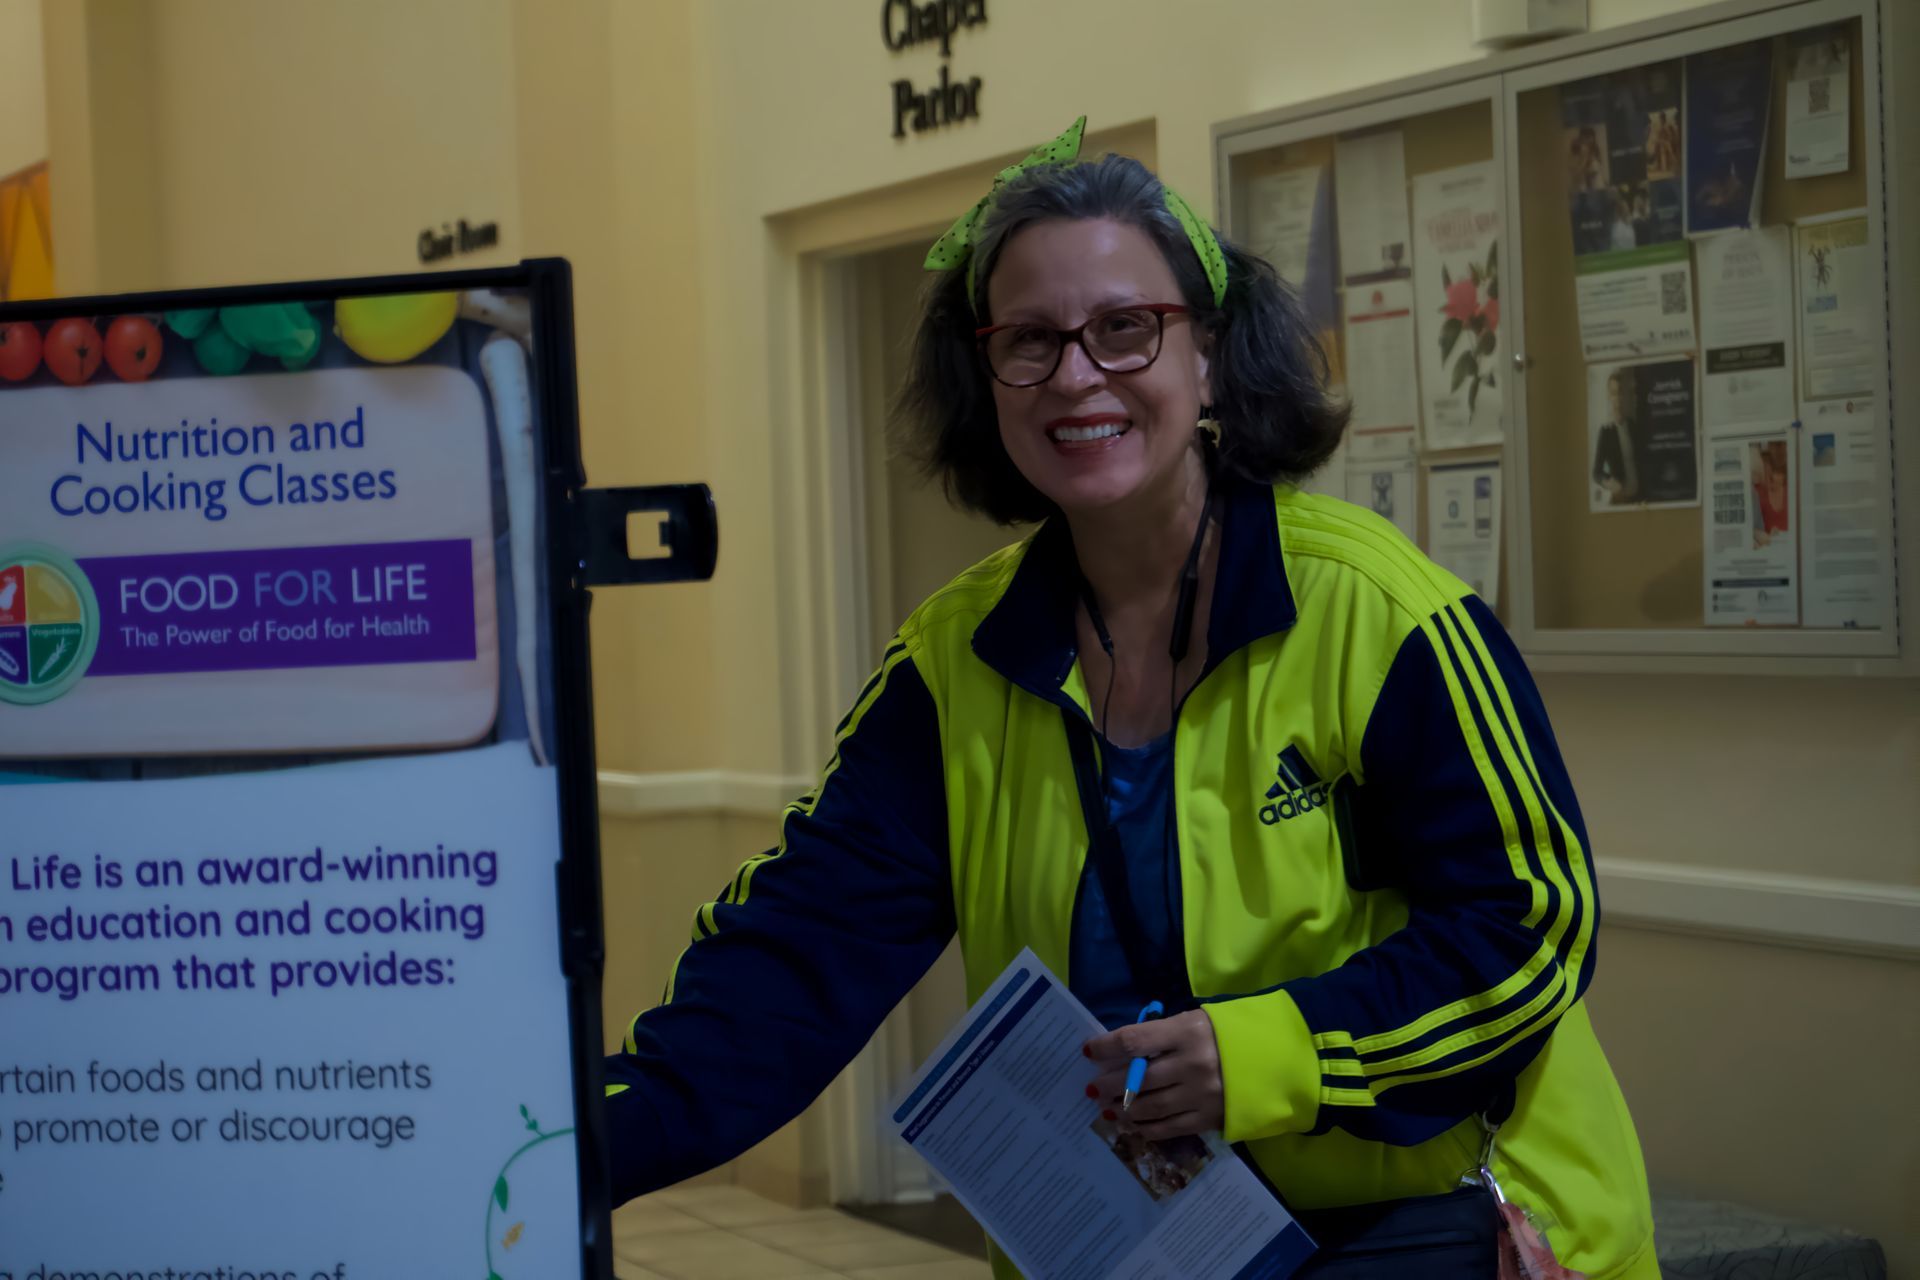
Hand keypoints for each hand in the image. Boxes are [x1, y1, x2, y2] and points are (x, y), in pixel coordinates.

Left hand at [1081, 1009, 1223, 1141]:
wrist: (1277, 1060)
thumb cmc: (1228, 1035)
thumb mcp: (1196, 1021)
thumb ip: (1163, 1035)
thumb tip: (1125, 1051)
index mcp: (1187, 1032)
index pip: (1134, 1040)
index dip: (1106, 1047)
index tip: (1089, 1052)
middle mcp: (1191, 1064)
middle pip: (1137, 1078)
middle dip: (1108, 1084)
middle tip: (1091, 1089)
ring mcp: (1201, 1094)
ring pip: (1150, 1107)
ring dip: (1123, 1109)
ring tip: (1108, 1109)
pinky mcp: (1210, 1118)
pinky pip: (1170, 1128)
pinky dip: (1148, 1128)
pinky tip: (1134, 1125)